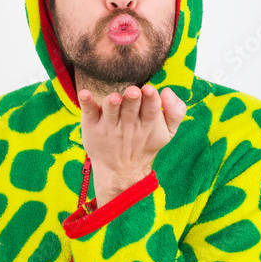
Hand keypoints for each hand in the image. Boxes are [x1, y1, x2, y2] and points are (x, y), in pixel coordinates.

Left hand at [78, 84, 186, 205]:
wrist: (120, 171)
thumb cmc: (144, 145)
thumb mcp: (167, 133)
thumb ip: (175, 112)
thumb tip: (168, 91)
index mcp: (147, 123)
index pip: (151, 108)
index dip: (151, 98)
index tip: (149, 89)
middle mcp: (128, 124)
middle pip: (131, 107)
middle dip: (132, 99)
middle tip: (133, 92)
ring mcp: (108, 125)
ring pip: (111, 110)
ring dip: (113, 103)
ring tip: (115, 98)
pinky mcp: (92, 125)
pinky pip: (88, 112)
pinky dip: (86, 102)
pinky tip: (84, 94)